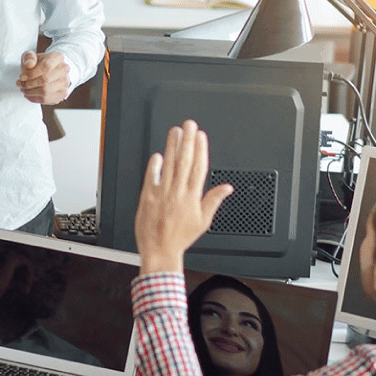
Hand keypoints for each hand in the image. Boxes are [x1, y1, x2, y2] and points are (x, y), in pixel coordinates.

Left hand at [17, 51, 70, 104]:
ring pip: (46, 91)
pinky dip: (34, 98)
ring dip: (30, 92)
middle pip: (45, 80)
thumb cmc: (38, 63)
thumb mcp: (30, 56)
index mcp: (58, 57)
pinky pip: (47, 99)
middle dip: (29, 84)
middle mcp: (64, 69)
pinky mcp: (62, 93)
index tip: (21, 77)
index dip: (31, 74)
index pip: (45, 67)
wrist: (47, 71)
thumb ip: (28, 57)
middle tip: (20, 84)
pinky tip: (29, 94)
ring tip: (23, 89)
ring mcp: (65, 82)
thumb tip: (29, 64)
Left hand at [134, 120, 233, 273]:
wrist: (159, 250)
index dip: (200, 150)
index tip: (201, 136)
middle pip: (184, 161)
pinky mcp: (147, 197)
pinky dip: (154, 165)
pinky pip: (151, 177)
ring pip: (168, 165)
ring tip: (174, 132)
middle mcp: (177, 193)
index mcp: (192, 197)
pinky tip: (157, 155)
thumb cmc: (180, 237)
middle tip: (188, 125)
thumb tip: (227, 188)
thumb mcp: (203, 221)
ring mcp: (162, 194)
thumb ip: (213, 200)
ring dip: (171, 146)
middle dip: (187, 141)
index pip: (198, 167)